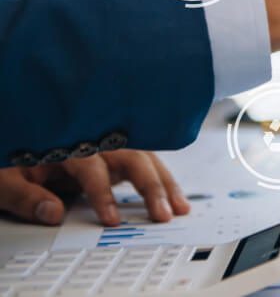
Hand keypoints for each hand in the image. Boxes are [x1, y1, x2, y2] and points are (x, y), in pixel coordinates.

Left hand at [0, 151, 188, 226]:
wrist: (15, 145)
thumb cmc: (9, 163)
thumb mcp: (4, 180)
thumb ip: (25, 196)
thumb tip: (52, 213)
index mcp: (66, 144)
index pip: (92, 167)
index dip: (103, 193)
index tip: (111, 219)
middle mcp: (93, 142)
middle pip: (131, 157)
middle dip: (151, 186)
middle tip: (163, 214)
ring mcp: (106, 148)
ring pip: (144, 159)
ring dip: (164, 183)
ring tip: (179, 207)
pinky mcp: (113, 158)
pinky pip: (143, 164)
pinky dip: (160, 180)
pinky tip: (173, 195)